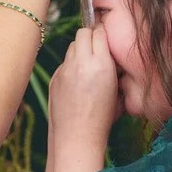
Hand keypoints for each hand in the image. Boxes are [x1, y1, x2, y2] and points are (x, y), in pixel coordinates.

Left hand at [43, 24, 120, 171]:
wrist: (76, 138)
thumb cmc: (103, 119)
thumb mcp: (117, 92)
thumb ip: (113, 68)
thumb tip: (109, 55)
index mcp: (101, 64)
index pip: (99, 33)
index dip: (103, 35)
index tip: (105, 39)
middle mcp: (81, 63)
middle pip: (83, 33)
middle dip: (89, 37)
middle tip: (95, 48)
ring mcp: (64, 70)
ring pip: (71, 47)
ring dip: (79, 51)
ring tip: (86, 68)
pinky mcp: (54, 78)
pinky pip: (63, 64)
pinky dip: (70, 68)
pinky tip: (76, 84)